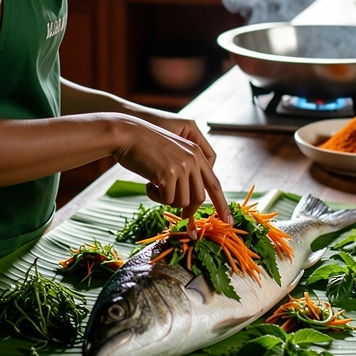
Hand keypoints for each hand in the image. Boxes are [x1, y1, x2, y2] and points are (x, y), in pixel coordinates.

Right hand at [110, 114, 230, 235]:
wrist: (127, 134)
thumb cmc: (144, 146)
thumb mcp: (173, 153)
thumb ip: (185, 169)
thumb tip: (190, 200)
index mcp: (196, 153)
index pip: (215, 183)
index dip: (222, 205)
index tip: (228, 221)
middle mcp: (193, 159)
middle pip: (199, 198)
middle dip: (188, 211)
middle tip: (181, 216)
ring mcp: (181, 167)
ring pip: (182, 202)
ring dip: (166, 199)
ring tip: (154, 185)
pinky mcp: (168, 175)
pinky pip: (166, 200)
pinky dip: (155, 196)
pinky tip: (147, 183)